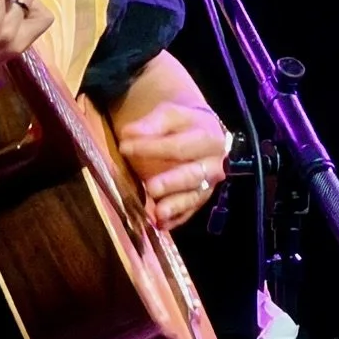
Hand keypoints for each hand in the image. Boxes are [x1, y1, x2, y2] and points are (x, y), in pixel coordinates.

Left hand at [115, 99, 230, 230]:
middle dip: (172, 182)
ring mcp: (210, 183)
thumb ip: (151, 124)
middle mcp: (215, 163)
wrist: (204, 131)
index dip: (152, 148)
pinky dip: (176, 218)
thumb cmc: (183, 123)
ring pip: (195, 196)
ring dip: (176, 205)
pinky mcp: (202, 198)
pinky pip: (191, 211)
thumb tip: (129, 133)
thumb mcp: (170, 115)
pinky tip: (161, 224)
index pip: (179, 146)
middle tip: (151, 187)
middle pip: (193, 174)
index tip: (124, 147)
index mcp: (208, 137)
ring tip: (158, 214)